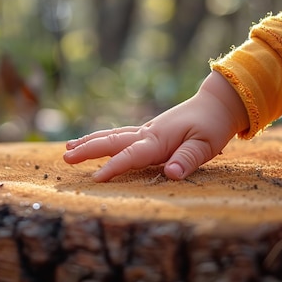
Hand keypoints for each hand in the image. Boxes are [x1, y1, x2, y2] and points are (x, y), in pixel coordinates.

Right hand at [63, 71, 248, 181]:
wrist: (216, 104)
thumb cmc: (212, 126)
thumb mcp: (207, 145)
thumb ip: (187, 160)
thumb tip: (170, 173)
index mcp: (159, 139)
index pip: (131, 155)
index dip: (114, 167)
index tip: (96, 178)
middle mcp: (147, 134)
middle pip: (112, 142)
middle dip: (88, 150)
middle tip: (66, 158)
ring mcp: (146, 131)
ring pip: (112, 137)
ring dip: (90, 142)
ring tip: (68, 149)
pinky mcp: (148, 133)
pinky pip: (120, 136)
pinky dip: (102, 139)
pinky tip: (93, 143)